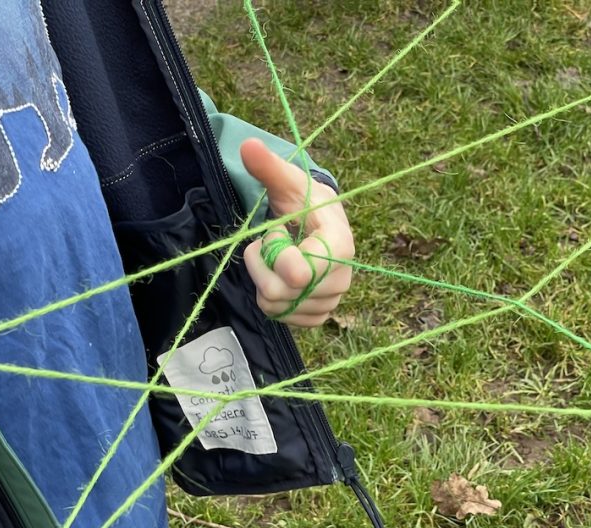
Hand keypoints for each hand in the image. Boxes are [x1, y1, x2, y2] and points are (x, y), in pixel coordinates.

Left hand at [240, 138, 354, 327]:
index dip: (279, 258)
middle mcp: (342, 278)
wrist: (319, 226)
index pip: (307, 270)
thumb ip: (270, 168)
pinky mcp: (319, 315)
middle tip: (271, 243)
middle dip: (264, 264)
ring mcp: (332, 300)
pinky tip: (280, 280)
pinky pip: (284, 319)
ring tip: (275, 259)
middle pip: (284, 290)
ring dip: (263, 282)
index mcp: (340, 245)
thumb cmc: (305, 203)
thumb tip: (248, 146)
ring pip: (279, 306)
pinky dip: (273, 302)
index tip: (276, 233)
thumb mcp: (289, 183)